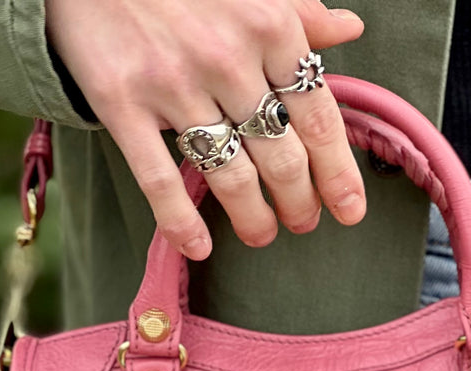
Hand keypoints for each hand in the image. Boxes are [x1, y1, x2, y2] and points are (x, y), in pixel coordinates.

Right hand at [45, 0, 366, 257]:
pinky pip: (159, 178)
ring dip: (252, 218)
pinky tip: (198, 247)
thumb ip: (299, 10)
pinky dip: (181, 221)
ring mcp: (172, 82)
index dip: (338, 174)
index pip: (319, 118)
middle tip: (302, 222)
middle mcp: (226, 56)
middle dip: (298, 202)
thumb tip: (350, 30)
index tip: (349, 210)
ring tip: (261, 234)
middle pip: (281, 157)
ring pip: (230, 176)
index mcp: (269, 24)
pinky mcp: (120, 100)